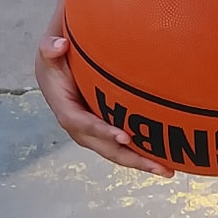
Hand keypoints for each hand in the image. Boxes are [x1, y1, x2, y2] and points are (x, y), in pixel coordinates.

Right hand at [34, 35, 174, 178]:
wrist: (57, 71)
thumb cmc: (57, 60)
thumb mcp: (49, 52)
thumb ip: (50, 48)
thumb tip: (59, 46)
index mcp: (66, 111)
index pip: (83, 125)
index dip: (103, 132)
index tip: (125, 136)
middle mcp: (80, 128)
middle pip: (106, 148)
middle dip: (131, 158)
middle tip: (158, 167)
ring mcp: (94, 133)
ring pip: (117, 152)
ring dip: (141, 162)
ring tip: (167, 170)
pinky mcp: (105, 131)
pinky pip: (123, 146)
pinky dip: (142, 153)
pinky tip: (165, 159)